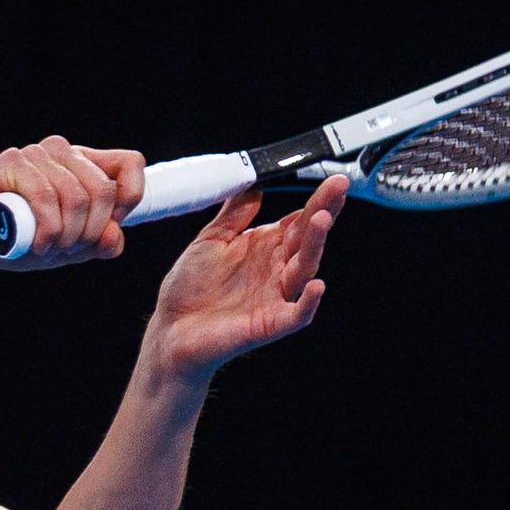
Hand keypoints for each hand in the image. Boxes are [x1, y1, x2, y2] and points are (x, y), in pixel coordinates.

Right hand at [0, 136, 146, 275]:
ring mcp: (37, 154)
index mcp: (84, 165)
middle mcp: (63, 152)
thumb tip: (115, 236)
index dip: (129, 198)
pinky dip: (46, 229)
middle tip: (67, 251)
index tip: (109, 227)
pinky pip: (44, 196)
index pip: (130, 163)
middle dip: (89, 233)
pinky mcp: (11, 162)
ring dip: (65, 236)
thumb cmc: (21, 239)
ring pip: (75, 197)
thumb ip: (98, 242)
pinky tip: (36, 245)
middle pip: (103, 190)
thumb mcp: (68, 247)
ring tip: (46, 249)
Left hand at [143, 175, 347, 381]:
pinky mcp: (270, 324)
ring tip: (321, 220)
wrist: (172, 328)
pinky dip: (309, 302)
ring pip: (305, 269)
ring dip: (316, 246)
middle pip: (307, 239)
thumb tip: (254, 185)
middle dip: (324, 213)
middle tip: (337, 189)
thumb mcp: (211, 240)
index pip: (299, 220)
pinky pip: (297, 314)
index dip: (316, 201)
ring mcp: (276, 296)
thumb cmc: (190, 289)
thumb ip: (234, 215)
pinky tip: (315, 285)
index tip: (332, 181)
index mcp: (265, 247)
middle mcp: (276, 269)